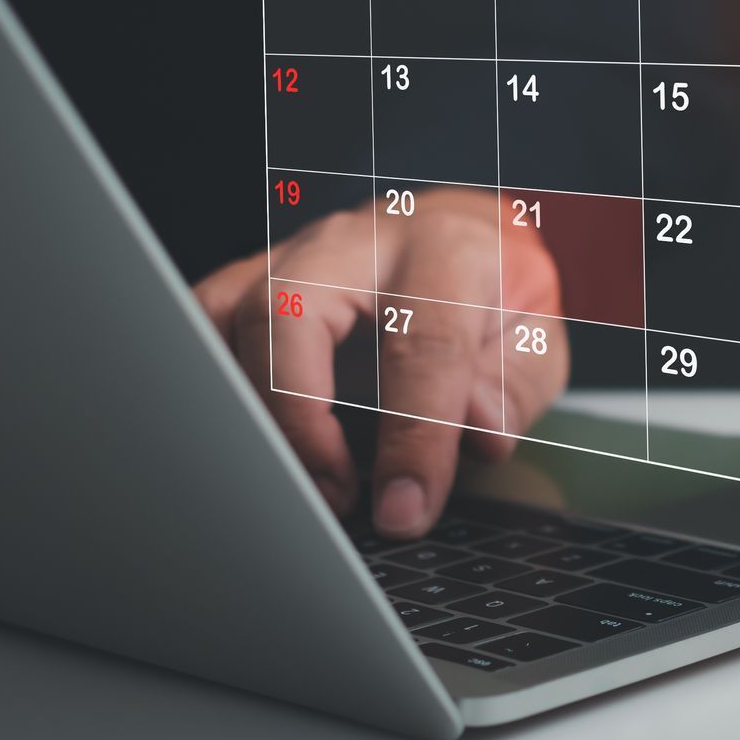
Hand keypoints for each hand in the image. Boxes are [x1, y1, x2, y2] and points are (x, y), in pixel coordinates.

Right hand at [193, 188, 568, 536]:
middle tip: (333, 493)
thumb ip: (516, 386)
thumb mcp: (537, 334)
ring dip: (246, 407)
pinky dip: (209, 381)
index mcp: (445, 249)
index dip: (415, 435)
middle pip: (288, 310)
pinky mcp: (253, 275)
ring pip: (227, 314)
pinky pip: (202, 320)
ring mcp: (295, 252)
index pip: (424, 343)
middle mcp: (358, 241)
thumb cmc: (496, 289)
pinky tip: (242, 438)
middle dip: (297, 416)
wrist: (463, 231)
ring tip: (290, 477)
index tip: (406, 508)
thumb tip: (478, 432)